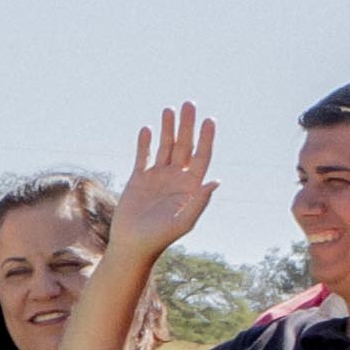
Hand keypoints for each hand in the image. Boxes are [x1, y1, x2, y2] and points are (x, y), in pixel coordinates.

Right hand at [110, 105, 216, 258]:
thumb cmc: (161, 237)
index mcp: (191, 186)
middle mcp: (176, 178)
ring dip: (168, 128)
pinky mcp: (138, 179)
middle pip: (184, 146)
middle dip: (187, 125)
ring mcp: (157, 177)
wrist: (133, 245)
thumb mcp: (184, 221)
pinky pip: (143, 156)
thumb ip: (200, 201)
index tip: (209, 120)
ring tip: (169, 109)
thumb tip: (216, 181)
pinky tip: (147, 129)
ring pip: (165, 147)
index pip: (201, 156)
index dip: (206, 138)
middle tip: (189, 104)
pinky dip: (145, 143)